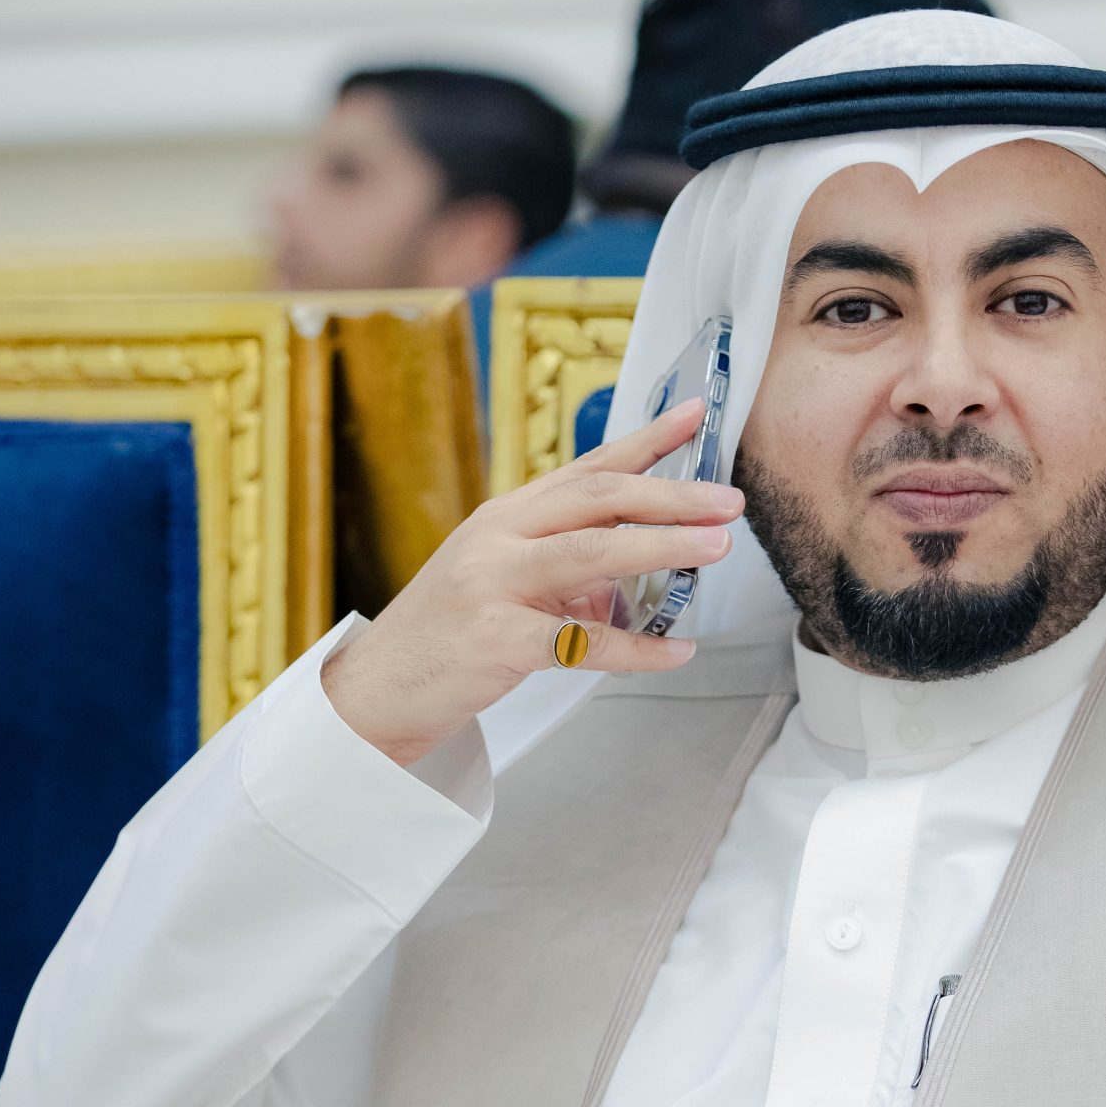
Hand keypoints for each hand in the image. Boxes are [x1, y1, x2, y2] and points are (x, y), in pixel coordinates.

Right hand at [322, 399, 741, 765]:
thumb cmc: (450, 635)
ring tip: (718, 546)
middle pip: (598, 499)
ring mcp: (494, 584)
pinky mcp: (496, 639)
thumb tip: (645, 562)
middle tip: (729, 500)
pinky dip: (636, 648)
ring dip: (662, 546)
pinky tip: (677, 651)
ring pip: (591, 552)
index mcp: (507, 515)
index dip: (647, 440)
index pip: (589, 467)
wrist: (376, 690)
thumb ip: (567, 563)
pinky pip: (581, 641)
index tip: (698, 416)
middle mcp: (499, 537)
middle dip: (671, 495)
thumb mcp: (504, 578)